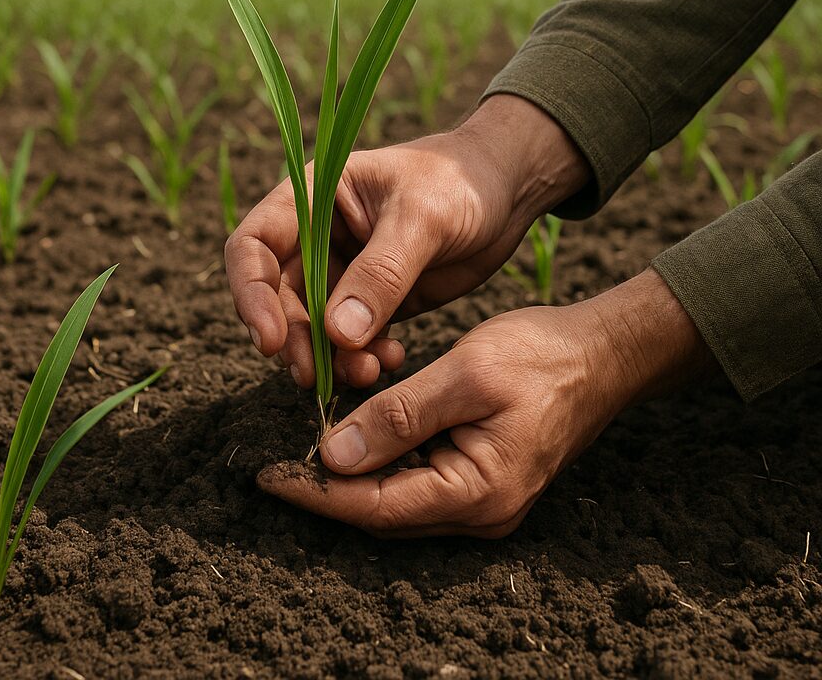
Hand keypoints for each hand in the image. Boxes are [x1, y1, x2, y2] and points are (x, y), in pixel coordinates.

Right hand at [225, 94, 589, 388]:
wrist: (507, 191)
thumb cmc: (461, 182)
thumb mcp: (423, 218)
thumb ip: (380, 273)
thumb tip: (336, 334)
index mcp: (312, 196)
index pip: (253, 245)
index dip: (250, 293)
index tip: (271, 339)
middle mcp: (316, 235)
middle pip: (277, 296)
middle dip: (294, 338)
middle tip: (316, 375)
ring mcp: (343, 269)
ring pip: (312, 325)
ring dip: (328, 355)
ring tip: (365, 372)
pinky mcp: (372, 300)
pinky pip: (349, 338)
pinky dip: (361, 356)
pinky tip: (390, 359)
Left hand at [259, 269, 717, 536]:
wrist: (600, 355)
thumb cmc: (540, 358)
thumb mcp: (465, 374)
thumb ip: (400, 415)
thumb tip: (335, 454)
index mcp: (478, 491)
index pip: (376, 507)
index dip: (316, 493)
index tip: (266, 474)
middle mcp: (480, 510)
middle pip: (382, 512)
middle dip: (326, 488)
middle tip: (274, 459)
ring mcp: (484, 499)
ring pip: (397, 500)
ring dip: (351, 476)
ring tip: (302, 446)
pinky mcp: (482, 477)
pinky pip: (418, 481)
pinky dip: (382, 462)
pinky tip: (355, 435)